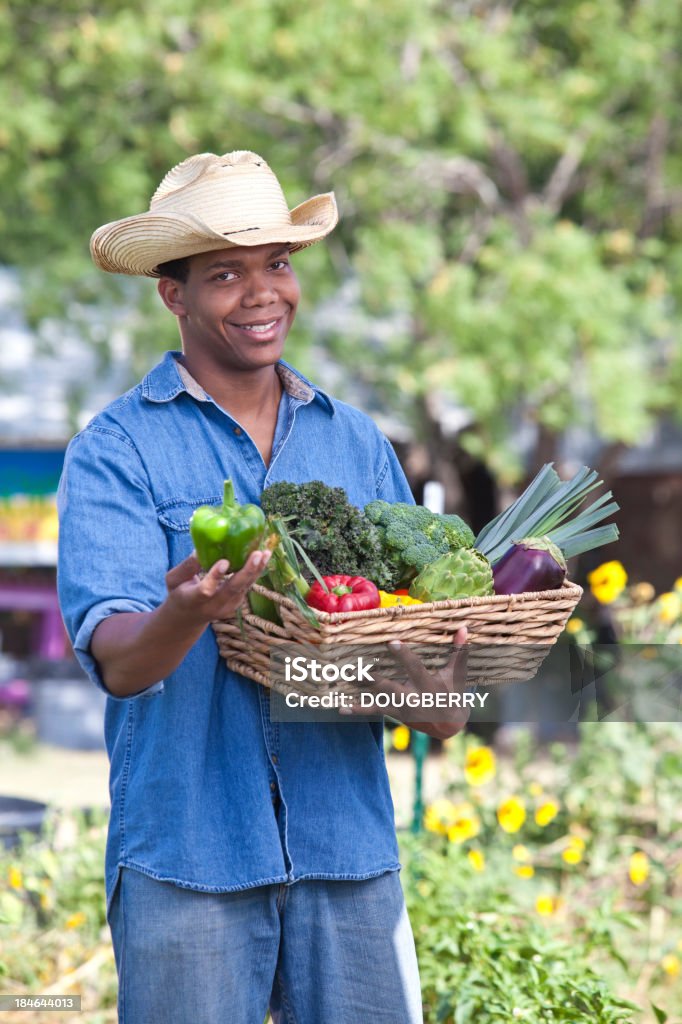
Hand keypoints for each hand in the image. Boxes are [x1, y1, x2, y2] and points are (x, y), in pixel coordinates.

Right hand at [164, 549, 270, 626]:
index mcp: (192, 600)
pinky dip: (255, 571)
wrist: (188, 618)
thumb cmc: (179, 593)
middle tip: (257, 554)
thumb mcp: (174, 580)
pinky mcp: (236, 604)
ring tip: (266, 552)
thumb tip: (200, 549)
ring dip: (256, 570)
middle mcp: (212, 607)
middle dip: (246, 571)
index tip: (224, 561)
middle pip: (232, 590)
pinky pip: (247, 586)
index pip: (206, 590)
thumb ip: (186, 567)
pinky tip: (263, 557)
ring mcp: (226, 608)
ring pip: (243, 588)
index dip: (215, 576)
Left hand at [341, 626, 469, 739]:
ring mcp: (402, 708)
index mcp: (428, 685)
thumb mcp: (457, 672)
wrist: (450, 724)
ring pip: (378, 701)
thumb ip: (459, 650)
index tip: (390, 641)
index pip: (414, 668)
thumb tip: (464, 627)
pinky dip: (358, 710)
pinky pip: (375, 711)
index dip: (403, 655)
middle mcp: (414, 698)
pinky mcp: (395, 714)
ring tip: (344, 683)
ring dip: (360, 693)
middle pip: (390, 688)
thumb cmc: (453, 691)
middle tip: (357, 668)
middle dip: (373, 679)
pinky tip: (340, 708)